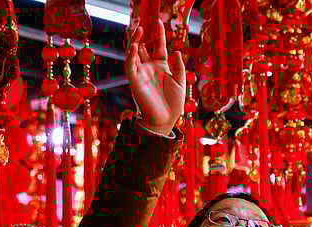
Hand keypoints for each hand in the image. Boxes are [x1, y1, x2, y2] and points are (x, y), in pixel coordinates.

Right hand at [125, 21, 184, 136]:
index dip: (159, 35)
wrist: (165, 120)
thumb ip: (179, 67)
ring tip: (138, 30)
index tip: (159, 22)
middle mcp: (149, 67)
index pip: (158, 46)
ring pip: (134, 53)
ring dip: (135, 41)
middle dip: (142, 35)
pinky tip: (134, 47)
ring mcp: (141, 73)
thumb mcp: (181, 82)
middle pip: (143, 47)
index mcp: (161, 66)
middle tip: (144, 23)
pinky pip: (130, 66)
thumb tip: (177, 51)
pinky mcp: (135, 81)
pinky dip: (131, 56)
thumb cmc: (173, 103)